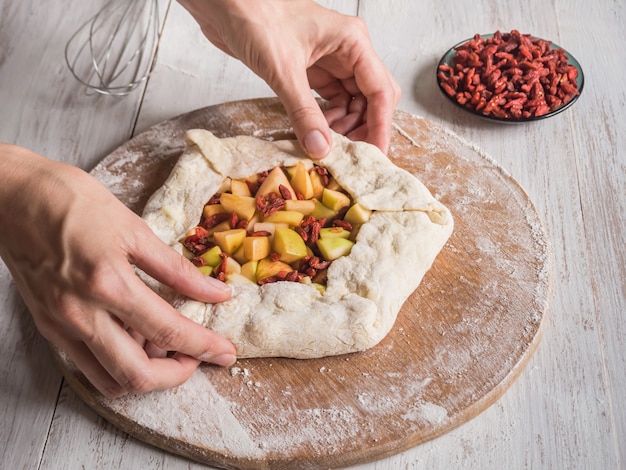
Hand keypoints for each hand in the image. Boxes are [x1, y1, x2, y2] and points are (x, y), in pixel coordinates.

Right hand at [0, 144, 235, 397]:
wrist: (11, 196)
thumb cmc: (71, 201)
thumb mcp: (134, 228)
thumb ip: (177, 268)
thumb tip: (216, 292)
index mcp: (108, 283)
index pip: (168, 331)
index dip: (204, 346)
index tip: (226, 352)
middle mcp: (80, 314)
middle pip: (136, 375)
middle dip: (177, 375)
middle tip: (199, 358)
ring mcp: (60, 324)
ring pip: (108, 380)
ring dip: (146, 376)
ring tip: (168, 349)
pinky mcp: (47, 326)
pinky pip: (87, 365)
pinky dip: (117, 364)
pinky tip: (135, 340)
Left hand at [179, 0, 400, 158]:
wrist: (223, 2)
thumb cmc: (254, 15)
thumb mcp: (283, 70)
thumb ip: (304, 112)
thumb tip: (321, 148)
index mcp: (352, 42)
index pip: (380, 91)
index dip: (380, 126)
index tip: (376, 155)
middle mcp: (346, 52)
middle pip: (371, 99)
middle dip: (363, 128)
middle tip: (348, 155)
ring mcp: (329, 62)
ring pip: (351, 103)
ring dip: (342, 127)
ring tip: (326, 145)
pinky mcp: (309, 71)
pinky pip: (329, 102)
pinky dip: (325, 121)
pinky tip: (314, 133)